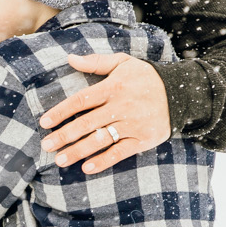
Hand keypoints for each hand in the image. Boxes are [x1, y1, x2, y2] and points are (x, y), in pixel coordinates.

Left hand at [39, 53, 170, 173]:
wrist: (181, 92)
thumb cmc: (146, 77)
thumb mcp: (123, 63)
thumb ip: (96, 62)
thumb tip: (69, 58)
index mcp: (114, 86)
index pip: (81, 100)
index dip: (61, 111)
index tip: (44, 122)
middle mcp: (122, 106)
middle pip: (87, 123)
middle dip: (64, 135)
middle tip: (45, 145)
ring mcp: (133, 124)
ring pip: (101, 140)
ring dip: (78, 151)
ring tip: (60, 160)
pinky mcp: (143, 139)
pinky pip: (120, 152)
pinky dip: (103, 161)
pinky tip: (86, 168)